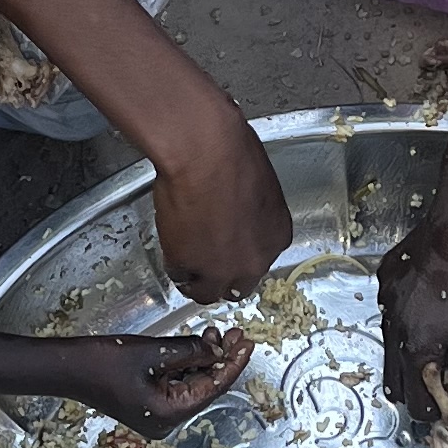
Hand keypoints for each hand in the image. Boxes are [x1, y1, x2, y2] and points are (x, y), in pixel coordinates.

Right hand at [60, 327, 254, 434]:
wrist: (67, 367)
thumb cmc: (103, 362)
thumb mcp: (153, 352)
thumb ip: (190, 351)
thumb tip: (217, 349)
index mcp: (169, 414)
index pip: (212, 388)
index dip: (232, 364)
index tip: (247, 344)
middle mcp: (167, 420)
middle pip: (205, 387)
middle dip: (220, 359)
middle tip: (236, 334)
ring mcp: (158, 414)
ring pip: (192, 384)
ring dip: (204, 358)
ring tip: (218, 333)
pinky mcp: (150, 403)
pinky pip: (177, 383)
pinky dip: (188, 364)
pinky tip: (198, 343)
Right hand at [151, 109, 290, 305]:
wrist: (205, 155)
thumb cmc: (233, 155)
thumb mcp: (258, 187)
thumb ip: (251, 213)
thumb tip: (237, 211)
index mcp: (277, 236)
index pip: (260, 262)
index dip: (241, 257)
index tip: (229, 250)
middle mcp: (255, 260)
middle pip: (239, 286)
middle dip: (223, 278)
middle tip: (206, 265)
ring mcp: (221, 269)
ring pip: (207, 292)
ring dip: (196, 281)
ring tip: (185, 266)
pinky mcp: (190, 266)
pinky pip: (179, 274)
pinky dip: (174, 264)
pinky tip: (170, 248)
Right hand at [378, 176, 447, 414]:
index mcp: (419, 344)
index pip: (416, 400)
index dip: (436, 410)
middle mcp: (394, 325)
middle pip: (395, 378)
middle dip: (419, 387)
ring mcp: (386, 299)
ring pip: (391, 344)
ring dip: (414, 352)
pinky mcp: (388, 277)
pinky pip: (393, 311)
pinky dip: (410, 319)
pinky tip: (437, 304)